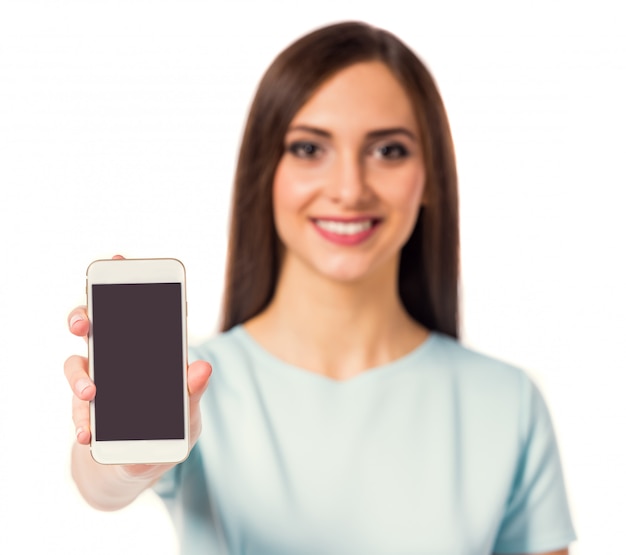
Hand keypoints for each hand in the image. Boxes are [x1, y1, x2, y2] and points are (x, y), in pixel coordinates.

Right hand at [64, 255, 211, 480]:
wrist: (140, 466)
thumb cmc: (171, 431)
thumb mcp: (188, 414)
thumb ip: (193, 392)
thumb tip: (203, 366)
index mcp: (150, 353)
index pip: (142, 313)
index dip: (131, 285)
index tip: (120, 259)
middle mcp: (121, 361)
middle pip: (98, 328)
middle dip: (86, 318)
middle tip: (85, 323)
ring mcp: (101, 382)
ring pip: (78, 364)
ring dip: (80, 376)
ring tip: (91, 393)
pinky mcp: (87, 410)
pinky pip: (77, 406)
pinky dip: (81, 419)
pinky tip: (88, 432)